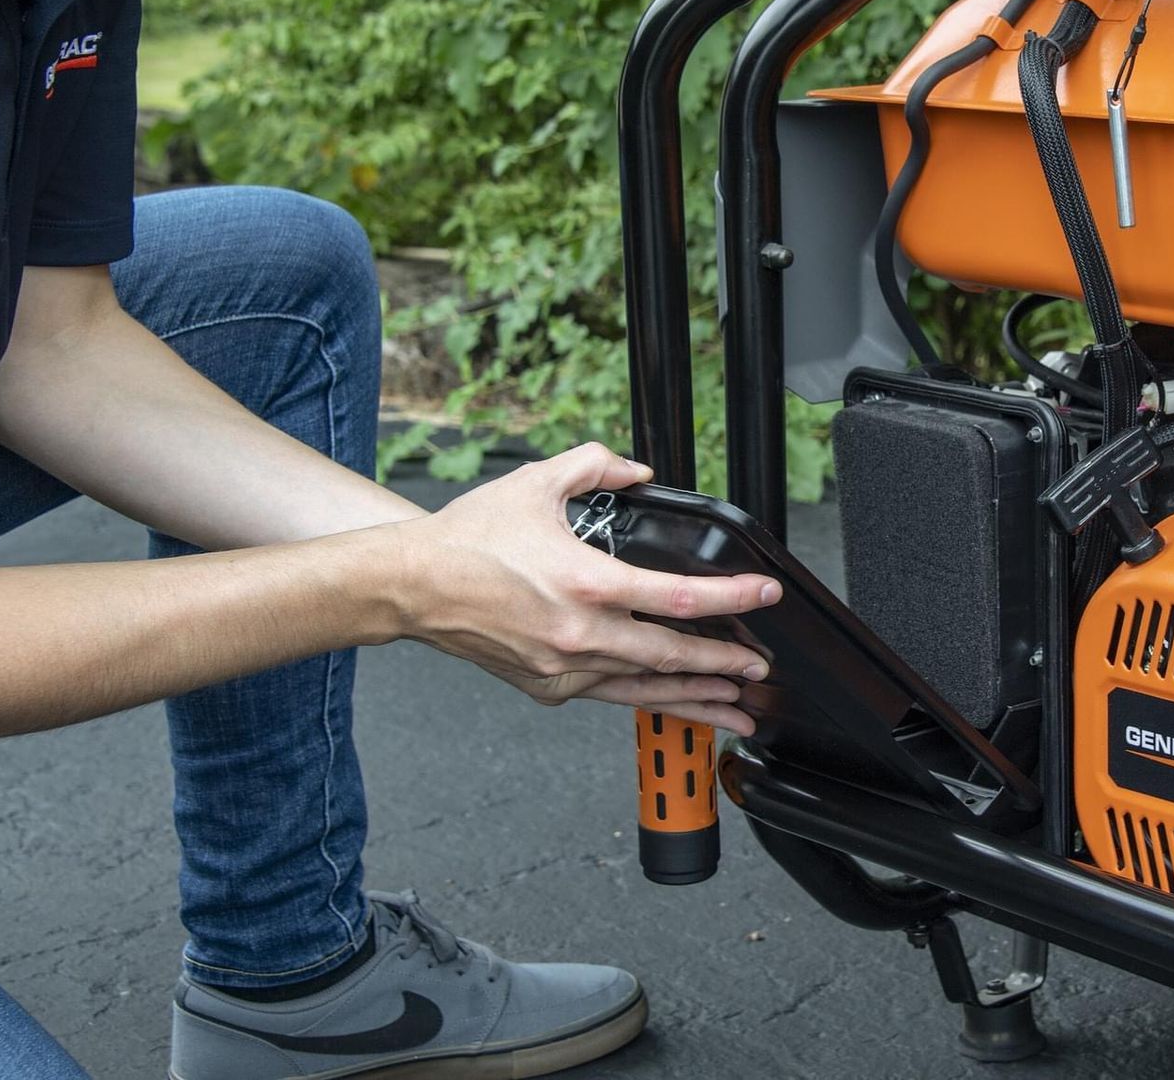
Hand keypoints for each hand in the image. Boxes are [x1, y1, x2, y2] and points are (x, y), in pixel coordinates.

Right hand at [389, 443, 779, 732]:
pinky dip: (645, 700)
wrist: (409, 584)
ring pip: (644, 689)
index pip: (677, 597)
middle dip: (724, 665)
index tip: (763, 595)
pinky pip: (609, 695)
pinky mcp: (547, 686)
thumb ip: (596, 466)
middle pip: (672, 657)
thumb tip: (636, 471)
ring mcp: (563, 667)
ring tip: (734, 707)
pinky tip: (672, 705)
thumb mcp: (539, 482)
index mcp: (586, 582)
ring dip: (695, 699)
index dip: (730, 598)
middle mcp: (579, 633)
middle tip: (759, 668)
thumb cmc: (468, 539)